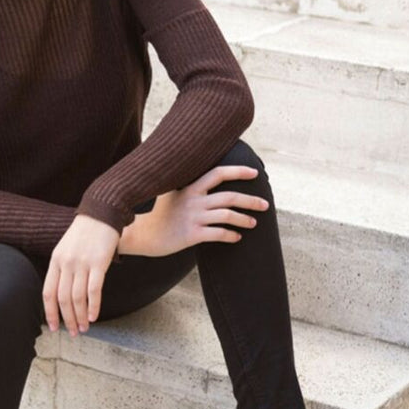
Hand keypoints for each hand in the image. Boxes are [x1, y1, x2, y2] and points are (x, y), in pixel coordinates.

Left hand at [43, 214, 119, 335]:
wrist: (102, 213)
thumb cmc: (85, 232)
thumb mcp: (66, 248)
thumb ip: (63, 268)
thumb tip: (64, 293)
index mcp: (55, 261)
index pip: (48, 293)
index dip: (50, 313)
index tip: (54, 327)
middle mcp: (66, 263)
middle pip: (63, 299)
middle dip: (67, 319)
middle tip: (72, 333)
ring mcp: (82, 263)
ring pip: (77, 298)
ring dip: (80, 316)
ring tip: (84, 328)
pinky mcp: (98, 263)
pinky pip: (93, 290)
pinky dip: (93, 306)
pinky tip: (94, 316)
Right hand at [140, 165, 269, 257]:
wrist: (143, 235)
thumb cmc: (160, 216)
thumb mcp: (172, 195)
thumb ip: (189, 188)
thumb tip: (208, 182)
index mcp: (190, 188)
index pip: (218, 173)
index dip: (238, 171)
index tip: (254, 173)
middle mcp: (193, 201)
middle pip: (230, 197)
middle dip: (251, 200)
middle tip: (265, 205)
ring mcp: (193, 218)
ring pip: (228, 216)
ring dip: (244, 219)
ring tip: (253, 223)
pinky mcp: (192, 235)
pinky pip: (219, 234)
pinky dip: (231, 236)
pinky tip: (237, 238)